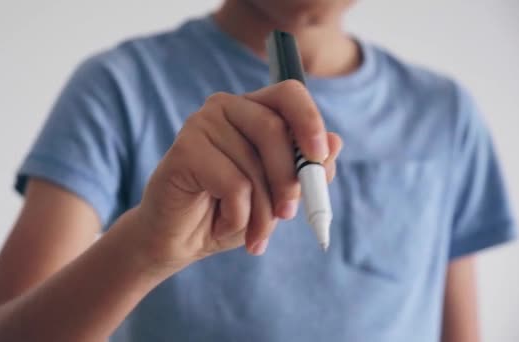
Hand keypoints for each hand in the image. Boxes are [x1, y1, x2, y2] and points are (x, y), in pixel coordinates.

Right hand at [127, 80, 341, 269]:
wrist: (182, 240)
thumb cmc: (232, 212)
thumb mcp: (278, 195)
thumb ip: (307, 170)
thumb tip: (335, 143)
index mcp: (253, 109)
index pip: (289, 94)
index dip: (309, 121)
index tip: (319, 157)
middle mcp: (226, 107)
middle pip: (274, 129)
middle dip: (289, 180)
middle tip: (289, 215)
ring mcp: (201, 124)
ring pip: (254, 165)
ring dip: (263, 212)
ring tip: (255, 234)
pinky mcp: (184, 148)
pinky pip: (232, 183)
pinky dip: (238, 215)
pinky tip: (224, 223)